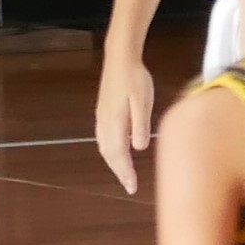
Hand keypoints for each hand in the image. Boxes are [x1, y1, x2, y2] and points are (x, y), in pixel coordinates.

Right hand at [95, 50, 155, 194]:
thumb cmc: (134, 77)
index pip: (119, 154)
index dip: (125, 173)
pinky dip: (110, 151)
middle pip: (109, 154)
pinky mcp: (103, 111)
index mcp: (114, 122)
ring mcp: (102, 117)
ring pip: (104, 147)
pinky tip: (118, 150)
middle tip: (129, 185)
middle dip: (119, 172)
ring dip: (114, 162)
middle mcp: (104, 123)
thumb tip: (138, 147)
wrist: (120, 57)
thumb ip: (140, 125)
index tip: (132, 187)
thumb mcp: (142, 100)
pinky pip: (104, 138)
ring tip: (124, 173)